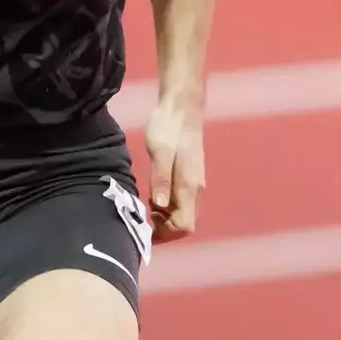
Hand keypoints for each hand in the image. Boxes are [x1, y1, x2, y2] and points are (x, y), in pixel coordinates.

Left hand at [145, 94, 204, 242]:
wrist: (181, 107)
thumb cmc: (168, 128)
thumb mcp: (160, 152)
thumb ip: (161, 179)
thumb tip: (161, 207)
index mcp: (189, 186)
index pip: (185, 226)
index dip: (167, 231)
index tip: (148, 221)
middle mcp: (196, 190)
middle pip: (185, 224)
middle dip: (165, 228)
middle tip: (145, 214)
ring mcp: (194, 184)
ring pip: (184, 214)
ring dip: (166, 218)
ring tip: (147, 204)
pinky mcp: (189, 177)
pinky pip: (181, 203)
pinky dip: (168, 207)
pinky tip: (155, 194)